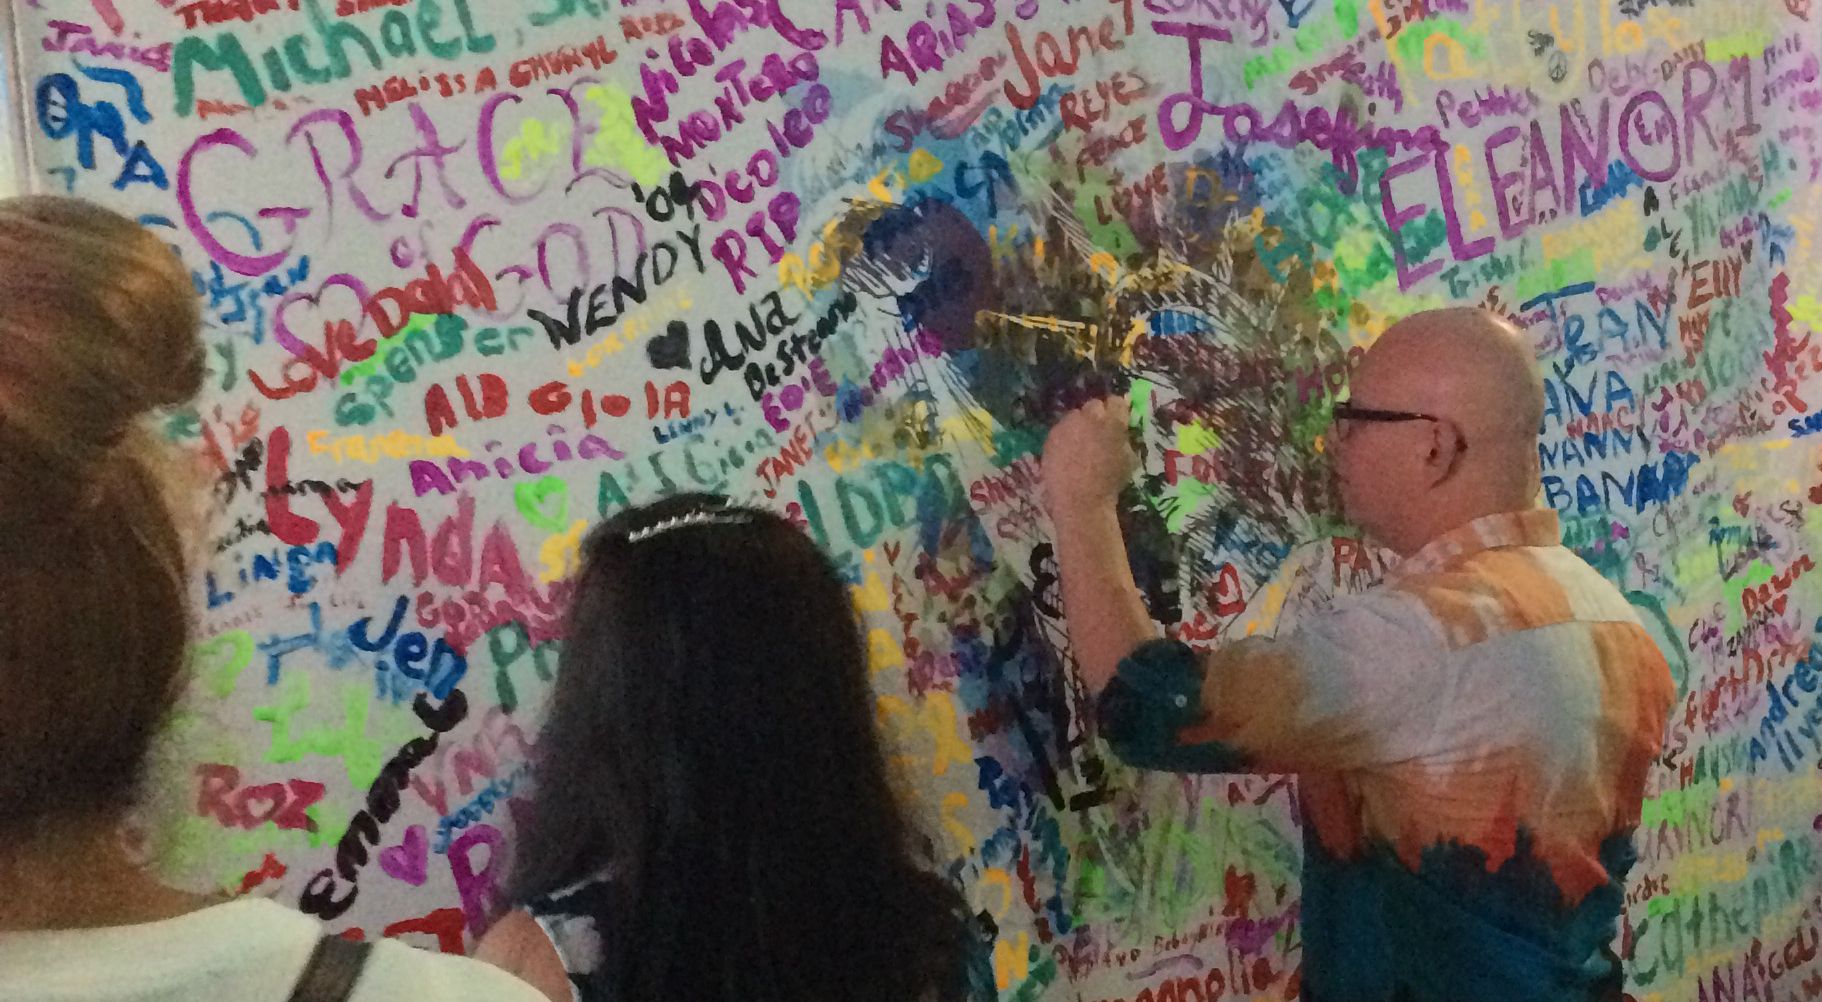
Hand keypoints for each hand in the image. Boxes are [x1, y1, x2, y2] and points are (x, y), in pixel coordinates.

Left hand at [1042, 396, 1136, 517]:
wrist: (1080, 501)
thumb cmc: (1110, 484)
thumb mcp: (1129, 459)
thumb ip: (1124, 439)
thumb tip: (1121, 430)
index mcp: (1112, 422)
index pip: (1116, 402)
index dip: (1117, 410)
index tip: (1116, 420)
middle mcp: (1088, 417)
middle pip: (1094, 405)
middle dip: (1097, 416)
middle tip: (1097, 433)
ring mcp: (1067, 425)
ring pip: (1074, 417)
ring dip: (1079, 426)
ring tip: (1080, 445)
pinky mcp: (1051, 436)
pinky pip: (1060, 430)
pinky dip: (1065, 437)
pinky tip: (1067, 453)